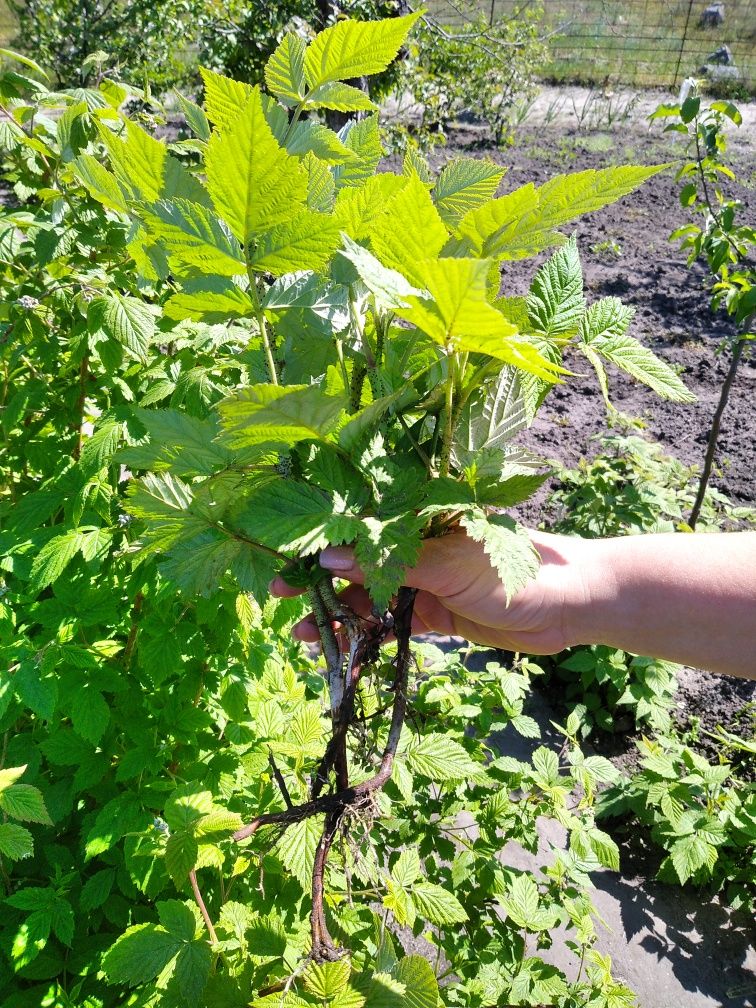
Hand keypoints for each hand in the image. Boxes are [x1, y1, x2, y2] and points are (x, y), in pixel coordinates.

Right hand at [269, 529, 589, 653]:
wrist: (569, 605)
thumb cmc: (514, 568)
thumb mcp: (448, 564)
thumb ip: (389, 563)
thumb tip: (328, 559)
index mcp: (419, 517)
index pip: (359, 522)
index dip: (319, 537)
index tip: (284, 554)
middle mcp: (417, 544)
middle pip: (356, 559)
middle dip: (318, 578)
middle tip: (278, 596)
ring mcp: (424, 580)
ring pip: (368, 595)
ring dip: (337, 612)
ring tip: (304, 633)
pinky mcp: (436, 613)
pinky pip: (392, 623)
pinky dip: (367, 634)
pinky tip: (340, 647)